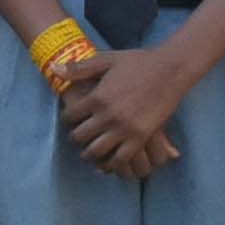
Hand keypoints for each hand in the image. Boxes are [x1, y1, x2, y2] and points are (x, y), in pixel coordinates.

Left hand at [60, 38, 191, 177]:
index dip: (67, 118)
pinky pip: (121, 159)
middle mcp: (108, 115)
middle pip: (81, 136)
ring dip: (90, 154)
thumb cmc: (139, 62)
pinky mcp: (141, 137)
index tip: (70, 119)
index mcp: (97, 96)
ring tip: (90, 152)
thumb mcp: (107, 60)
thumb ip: (80, 68)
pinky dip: (112, 164)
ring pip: (97, 151)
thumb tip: (53, 68)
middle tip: (78, 138)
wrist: (171, 69)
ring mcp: (125, 128)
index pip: (71, 115)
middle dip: (76, 138)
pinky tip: (109, 162)